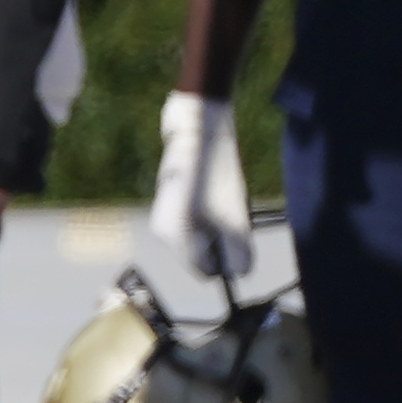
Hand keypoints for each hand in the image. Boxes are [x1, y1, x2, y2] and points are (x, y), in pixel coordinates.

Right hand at [148, 91, 252, 279]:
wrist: (197, 129)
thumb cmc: (217, 174)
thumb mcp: (235, 216)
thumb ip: (237, 251)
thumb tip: (239, 274)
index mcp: (176, 240)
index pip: (206, 272)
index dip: (226, 258)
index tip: (237, 235)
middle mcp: (163, 233)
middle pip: (202, 254)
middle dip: (220, 240)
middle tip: (231, 213)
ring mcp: (162, 217)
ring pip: (198, 237)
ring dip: (216, 225)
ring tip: (222, 198)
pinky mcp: (168, 203)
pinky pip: (192, 222)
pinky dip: (207, 213)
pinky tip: (213, 191)